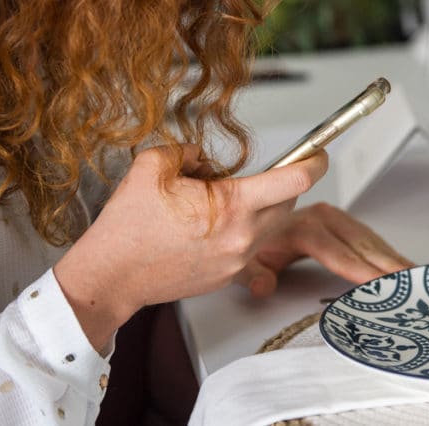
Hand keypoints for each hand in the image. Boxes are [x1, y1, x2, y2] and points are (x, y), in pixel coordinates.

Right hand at [54, 144, 327, 349]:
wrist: (110, 277)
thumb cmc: (128, 226)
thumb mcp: (153, 165)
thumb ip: (188, 151)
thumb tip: (204, 159)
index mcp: (232, 206)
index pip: (296, 180)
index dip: (314, 161)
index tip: (317, 153)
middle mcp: (243, 237)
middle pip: (289, 202)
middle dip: (282, 183)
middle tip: (259, 173)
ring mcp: (237, 261)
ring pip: (273, 226)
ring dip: (264, 209)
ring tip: (224, 200)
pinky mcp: (228, 277)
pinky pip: (253, 248)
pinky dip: (245, 232)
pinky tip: (213, 225)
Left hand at [234, 202, 413, 297]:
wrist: (251, 221)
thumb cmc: (254, 245)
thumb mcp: (245, 264)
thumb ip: (252, 276)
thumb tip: (263, 285)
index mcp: (300, 227)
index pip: (334, 249)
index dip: (356, 266)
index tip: (377, 281)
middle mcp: (321, 218)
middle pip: (360, 244)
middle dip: (386, 265)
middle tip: (409, 284)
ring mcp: (335, 218)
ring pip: (369, 240)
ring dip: (392, 259)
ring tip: (415, 278)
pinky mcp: (344, 222)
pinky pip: (370, 238)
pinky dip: (388, 253)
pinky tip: (402, 266)